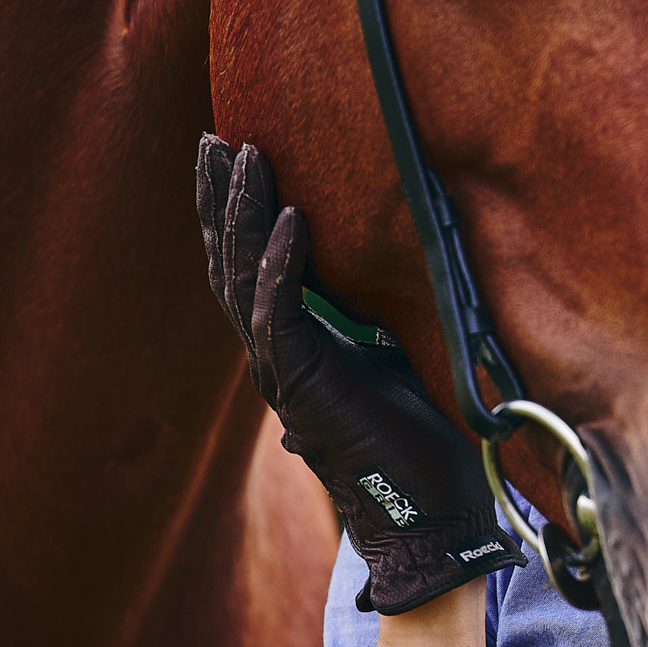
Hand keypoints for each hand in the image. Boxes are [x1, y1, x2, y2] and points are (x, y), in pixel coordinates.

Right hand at [195, 134, 523, 613]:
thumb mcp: (403, 352)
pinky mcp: (305, 389)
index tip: (232, 148)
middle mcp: (276, 355)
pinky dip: (281, 265)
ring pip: (241, 280)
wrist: (435, 509)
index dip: (236, 209)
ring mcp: (284, 372)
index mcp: (295, 344)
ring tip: (242, 155)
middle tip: (212, 137)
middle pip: (228, 262)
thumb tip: (398, 265)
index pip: (249, 264)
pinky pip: (279, 316)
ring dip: (241, 215)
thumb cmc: (428, 435)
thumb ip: (382, 313)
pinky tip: (291, 218)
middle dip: (218, 199)